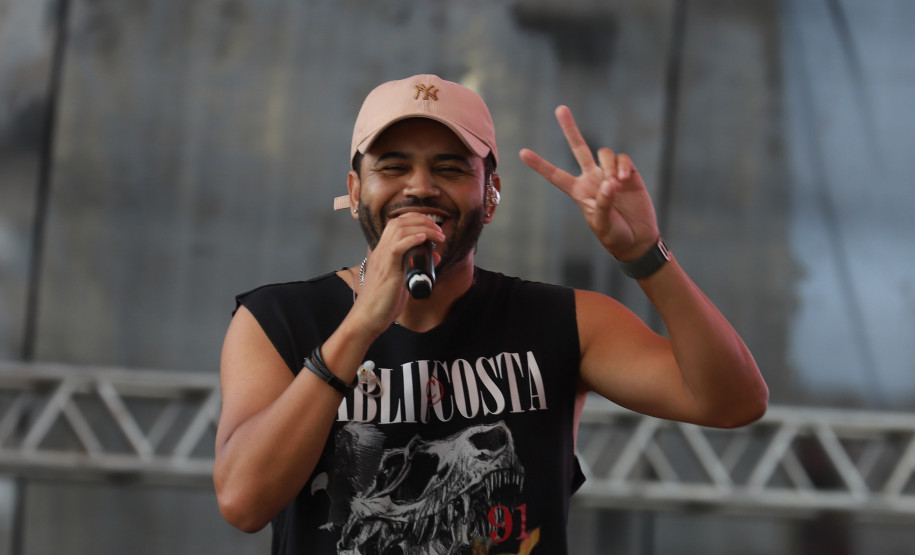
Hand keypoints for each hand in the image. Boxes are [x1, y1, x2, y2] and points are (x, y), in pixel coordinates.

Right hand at [353, 213, 443, 334]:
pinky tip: (424, 238)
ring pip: (399, 230)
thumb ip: (416, 265)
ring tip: (437, 235)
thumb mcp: (403, 280)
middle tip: (438, 229)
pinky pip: (398, 247)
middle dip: (422, 220)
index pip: (396, 224)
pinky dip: (412, 239)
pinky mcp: (387, 270)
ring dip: (422, 228)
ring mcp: (382, 259)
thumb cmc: (383, 303)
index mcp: (382, 252)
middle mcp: (380, 251)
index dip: (415, 219)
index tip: (432, 226)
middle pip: (398, 222)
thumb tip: (435, 255)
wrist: (367, 318)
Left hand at [519, 105, 659, 260]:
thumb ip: (603, 204)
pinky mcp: (628, 173)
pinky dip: (622, 165)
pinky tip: (624, 179)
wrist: (638, 240)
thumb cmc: (615, 236)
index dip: (540, 164)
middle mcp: (591, 178)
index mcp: (578, 192)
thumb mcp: (603, 224)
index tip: (522, 152)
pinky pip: (622, 159)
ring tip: (616, 185)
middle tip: (560, 109)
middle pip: (578, 148)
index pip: (555, 175)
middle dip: (570, 128)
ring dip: (609, 166)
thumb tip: (609, 183)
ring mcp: (609, 174)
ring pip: (603, 153)